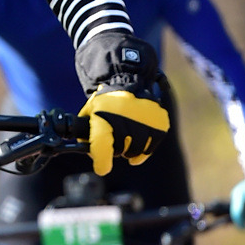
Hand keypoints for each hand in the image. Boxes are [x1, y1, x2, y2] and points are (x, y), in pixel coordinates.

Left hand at [73, 31, 168, 175]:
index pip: (102, 144)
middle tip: (114, 144)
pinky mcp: (158, 122)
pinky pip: (151, 146)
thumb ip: (87, 134)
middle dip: (115, 150)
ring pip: (136, 150)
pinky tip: (138, 148)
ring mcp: (144, 119)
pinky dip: (144, 150)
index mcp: (104, 115)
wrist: (127, 76)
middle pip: (120, 150)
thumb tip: (90, 154)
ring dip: (129, 151)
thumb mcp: (90, 112)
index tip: (102, 168)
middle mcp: (125, 117)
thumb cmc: (105, 99)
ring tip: (126, 143)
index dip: (101, 160)